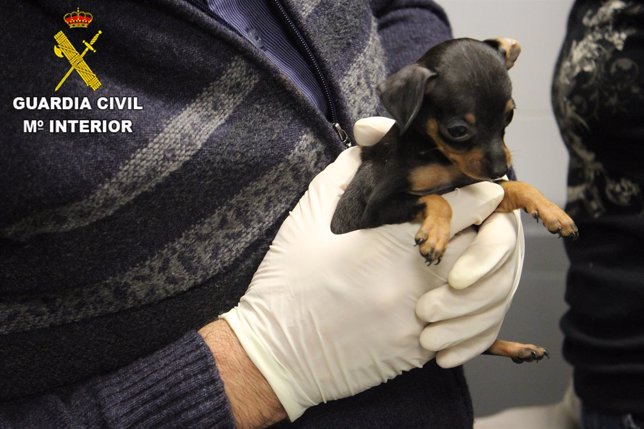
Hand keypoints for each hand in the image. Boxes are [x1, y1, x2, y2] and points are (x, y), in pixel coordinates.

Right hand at [221, 140, 512, 419]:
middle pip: (488, 248)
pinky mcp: (418, 354)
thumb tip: (373, 142)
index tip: (483, 188)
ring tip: (477, 257)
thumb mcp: (307, 218)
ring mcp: (421, 323)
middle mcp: (415, 284)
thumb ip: (345, 173)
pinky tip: (459, 296)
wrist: (276, 354)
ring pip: (487, 293)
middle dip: (491, 228)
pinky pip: (467, 329)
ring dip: (488, 271)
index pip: (464, 209)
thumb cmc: (287, 283)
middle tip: (486, 220)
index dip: (478, 194)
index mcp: (389, 245)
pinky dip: (471, 309)